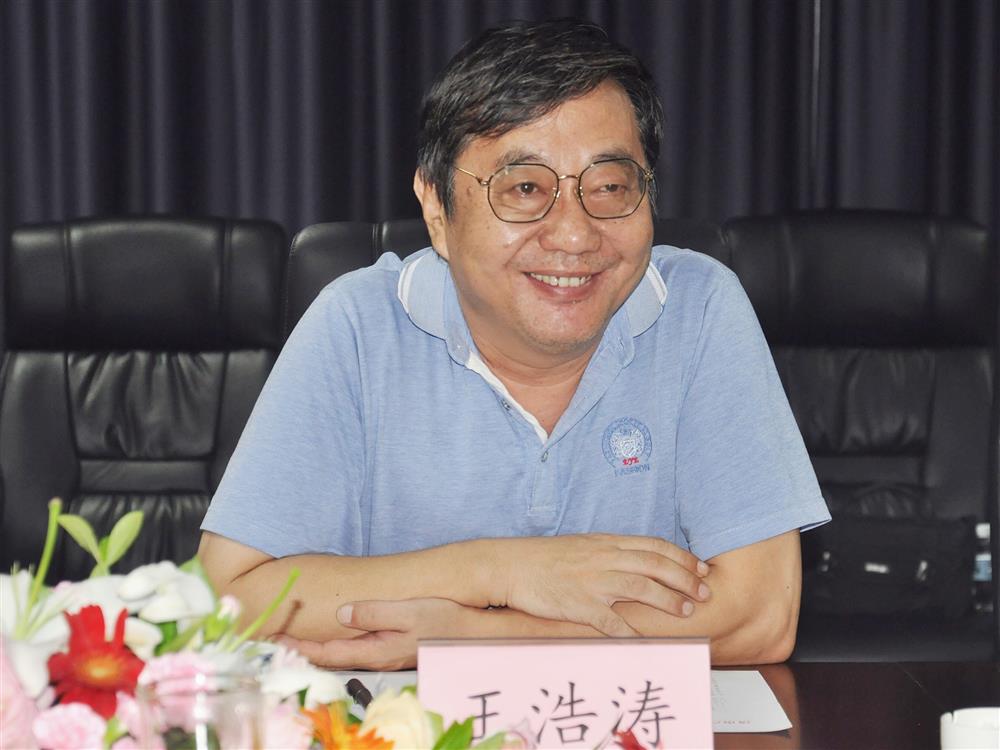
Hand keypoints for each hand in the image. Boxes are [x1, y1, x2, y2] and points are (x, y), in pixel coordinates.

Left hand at [275, 598, 469, 670]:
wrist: (474, 634)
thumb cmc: (444, 620)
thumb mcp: (409, 612)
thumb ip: (374, 613)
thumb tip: (341, 612)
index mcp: (376, 649)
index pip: (328, 652)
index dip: (299, 648)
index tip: (273, 640)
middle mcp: (377, 656)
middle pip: (330, 657)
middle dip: (301, 650)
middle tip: (273, 640)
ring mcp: (386, 654)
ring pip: (341, 654)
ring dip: (316, 648)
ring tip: (295, 638)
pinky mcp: (393, 648)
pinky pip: (355, 648)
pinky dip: (335, 644)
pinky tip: (333, 634)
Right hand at [497, 533, 710, 636]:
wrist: (511, 565)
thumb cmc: (544, 557)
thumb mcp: (582, 545)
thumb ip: (610, 552)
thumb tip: (639, 561)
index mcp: (606, 542)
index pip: (655, 546)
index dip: (683, 558)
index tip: (702, 569)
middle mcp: (604, 558)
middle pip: (655, 565)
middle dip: (686, 579)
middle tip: (705, 593)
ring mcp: (592, 581)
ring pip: (642, 588)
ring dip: (669, 600)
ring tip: (687, 611)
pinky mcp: (579, 605)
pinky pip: (611, 621)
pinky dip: (631, 632)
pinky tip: (646, 640)